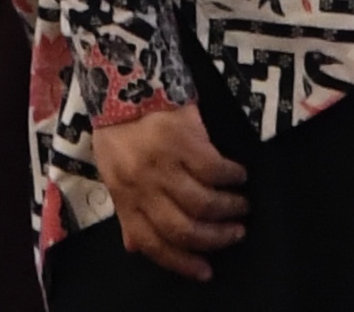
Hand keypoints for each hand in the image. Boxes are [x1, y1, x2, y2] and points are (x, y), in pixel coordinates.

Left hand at [93, 104, 249, 278]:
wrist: (122, 82)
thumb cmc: (118, 131)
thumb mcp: (113, 172)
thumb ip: (126, 211)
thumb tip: (135, 247)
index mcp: (123, 195)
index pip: (152, 242)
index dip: (181, 263)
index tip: (207, 271)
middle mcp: (141, 184)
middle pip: (184, 228)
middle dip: (215, 238)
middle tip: (236, 233)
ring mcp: (162, 162)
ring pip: (204, 203)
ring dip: (229, 209)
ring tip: (241, 206)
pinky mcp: (182, 139)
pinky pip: (215, 170)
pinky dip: (232, 177)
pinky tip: (239, 176)